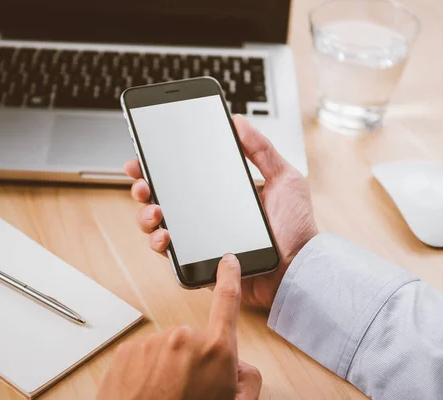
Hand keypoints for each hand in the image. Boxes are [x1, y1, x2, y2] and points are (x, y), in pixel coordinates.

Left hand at [97, 255, 261, 399]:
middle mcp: (183, 338)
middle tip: (189, 391)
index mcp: (215, 350)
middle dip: (194, 362)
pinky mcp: (128, 351)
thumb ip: (247, 379)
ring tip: (165, 396)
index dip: (230, 278)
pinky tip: (148, 393)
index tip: (228, 261)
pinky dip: (147, 373)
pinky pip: (145, 357)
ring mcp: (152, 343)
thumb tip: (238, 365)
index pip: (227, 301)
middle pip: (195, 341)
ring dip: (168, 369)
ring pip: (168, 351)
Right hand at [123, 115, 317, 308]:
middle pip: (162, 199)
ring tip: (154, 212)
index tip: (142, 157)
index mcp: (219, 193)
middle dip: (143, 188)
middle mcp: (204, 216)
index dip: (158, 167)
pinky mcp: (201, 263)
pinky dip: (160, 245)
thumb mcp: (284, 178)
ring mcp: (200, 240)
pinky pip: (172, 255)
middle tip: (142, 183)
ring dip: (146, 216)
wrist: (300, 267)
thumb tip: (239, 121)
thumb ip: (261, 150)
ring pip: (159, 226)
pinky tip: (165, 236)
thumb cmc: (296, 227)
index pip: (181, 176)